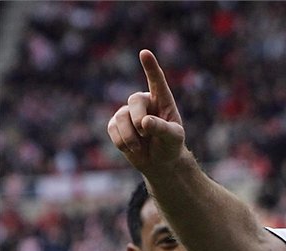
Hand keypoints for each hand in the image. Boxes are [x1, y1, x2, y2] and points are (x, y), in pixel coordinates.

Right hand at [106, 49, 185, 172]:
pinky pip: (112, 129)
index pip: (157, 81)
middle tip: (145, 133)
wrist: (160, 163)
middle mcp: (144, 102)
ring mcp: (128, 112)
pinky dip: (122, 142)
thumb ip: (162, 128)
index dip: (150, 68)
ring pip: (121, 117)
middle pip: (135, 100)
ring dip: (130, 136)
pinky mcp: (116, 124)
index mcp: (162, 101)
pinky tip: (133, 149)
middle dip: (139, 119)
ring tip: (140, 147)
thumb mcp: (173, 139)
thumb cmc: (171, 146)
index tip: (145, 53)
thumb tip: (144, 122)